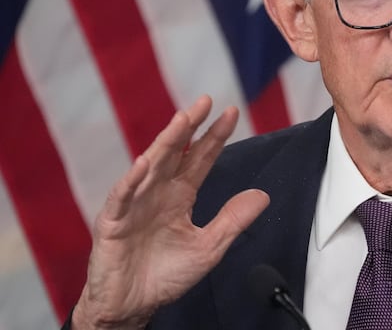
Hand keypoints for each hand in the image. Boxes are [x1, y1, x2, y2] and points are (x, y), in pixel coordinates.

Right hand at [71, 96, 269, 328]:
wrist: (132, 306)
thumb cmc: (164, 276)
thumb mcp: (209, 247)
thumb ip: (233, 220)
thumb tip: (262, 195)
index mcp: (179, 196)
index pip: (199, 159)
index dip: (214, 136)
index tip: (231, 112)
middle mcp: (157, 193)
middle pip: (175, 153)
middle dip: (189, 127)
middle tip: (205, 102)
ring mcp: (134, 205)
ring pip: (150, 167)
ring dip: (165, 143)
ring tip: (181, 121)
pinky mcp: (112, 222)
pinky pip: (122, 197)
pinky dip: (132, 180)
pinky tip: (144, 163)